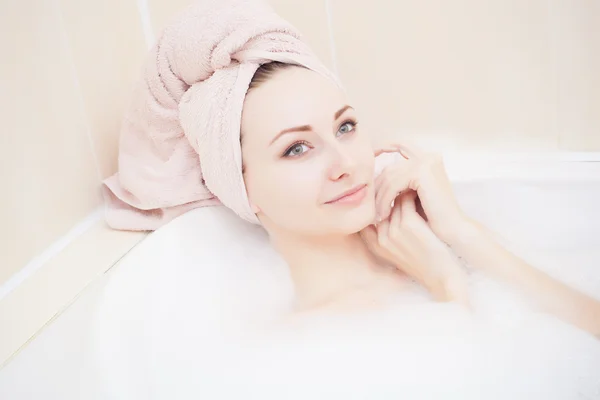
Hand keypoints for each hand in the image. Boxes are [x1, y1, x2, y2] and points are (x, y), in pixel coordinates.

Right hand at [361, 191, 468, 305]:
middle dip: (391, 193)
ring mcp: (394, 230)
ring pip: (394, 199)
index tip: (383, 195)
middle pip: (381, 204)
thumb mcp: (400, 251)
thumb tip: (389, 209)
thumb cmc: (425, 262)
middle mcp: (382, 237)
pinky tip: (423, 193)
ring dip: (403, 191)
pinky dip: (414, 193)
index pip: (365, 218)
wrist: (444, 276)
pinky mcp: (408, 224)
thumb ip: (390, 234)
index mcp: (376, 245)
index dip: (374, 203)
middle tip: (401, 184)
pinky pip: (406, 199)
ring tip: (412, 186)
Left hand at [374, 143, 466, 244]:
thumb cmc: (431, 219)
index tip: (368, 161)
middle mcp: (429, 157)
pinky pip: (394, 183)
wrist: (451, 232)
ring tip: (376, 216)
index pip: (400, 146)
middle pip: (391, 167)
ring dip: (380, 198)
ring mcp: (427, 162)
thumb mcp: (411, 196)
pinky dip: (385, 199)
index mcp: (428, 159)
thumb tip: (372, 179)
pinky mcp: (422, 171)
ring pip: (390, 176)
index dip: (383, 148)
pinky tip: (383, 214)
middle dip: (378, 186)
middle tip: (369, 206)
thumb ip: (399, 183)